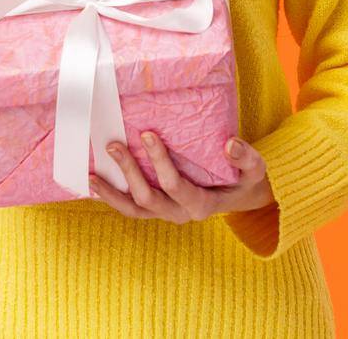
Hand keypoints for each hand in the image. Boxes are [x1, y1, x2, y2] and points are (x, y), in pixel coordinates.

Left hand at [88, 132, 275, 223]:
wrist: (239, 195)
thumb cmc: (245, 178)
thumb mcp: (255, 168)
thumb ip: (246, 157)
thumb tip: (230, 144)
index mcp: (202, 205)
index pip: (176, 186)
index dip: (159, 162)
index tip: (147, 134)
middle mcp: (181, 214)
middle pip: (148, 198)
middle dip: (128, 172)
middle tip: (114, 144)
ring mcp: (166, 213)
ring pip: (134, 210)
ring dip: (111, 193)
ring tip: (92, 175)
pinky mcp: (157, 209)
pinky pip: (131, 208)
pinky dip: (112, 198)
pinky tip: (95, 183)